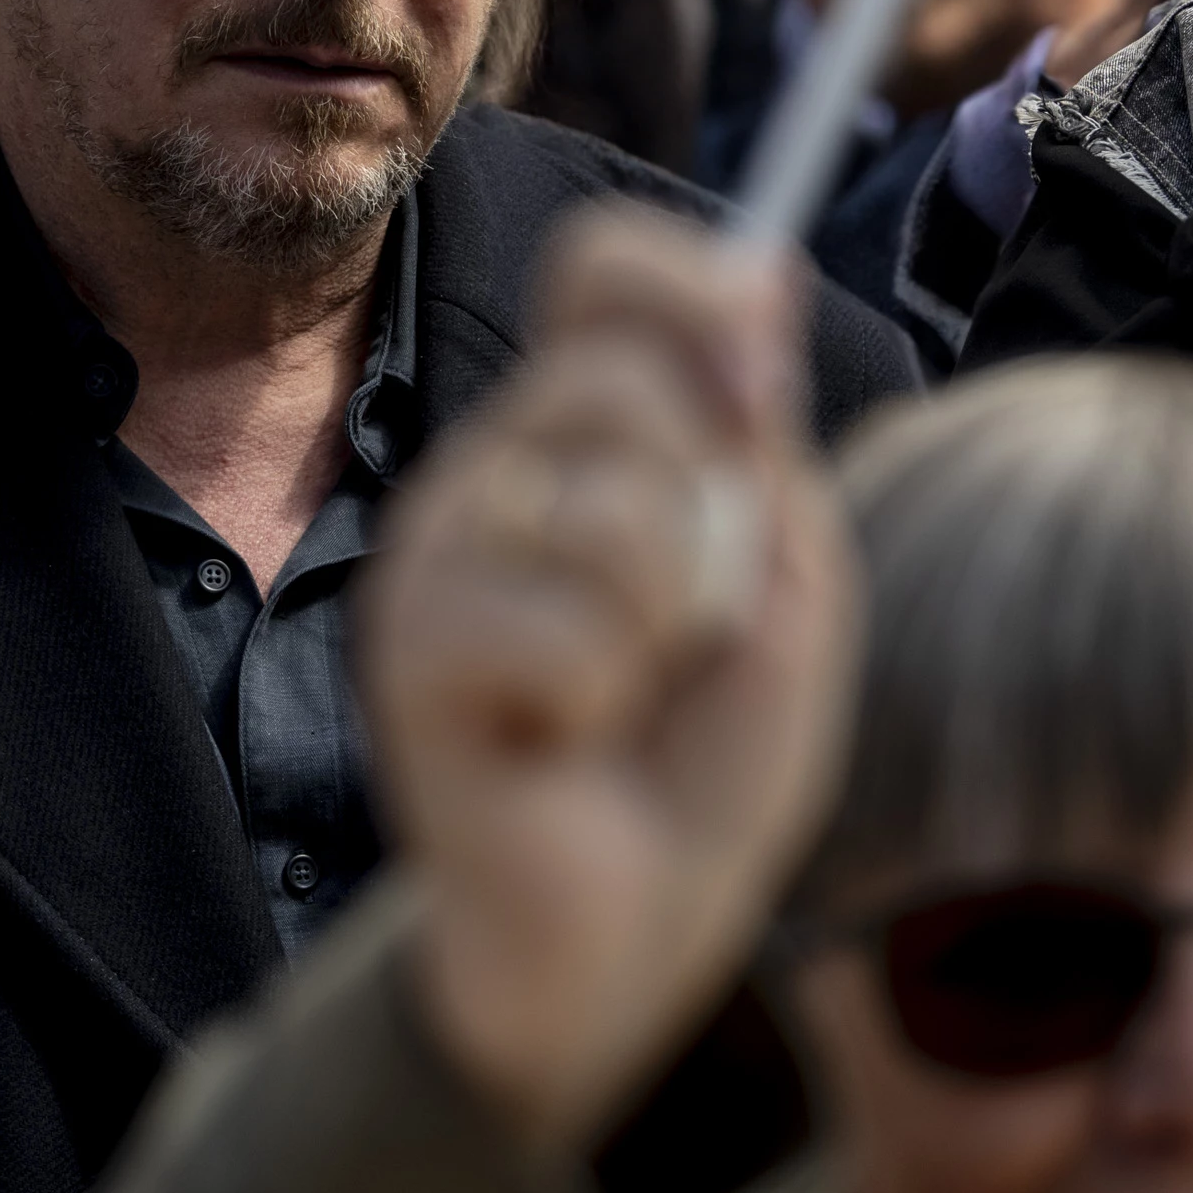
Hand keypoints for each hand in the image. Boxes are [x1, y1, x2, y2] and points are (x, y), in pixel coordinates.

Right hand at [362, 207, 859, 1156]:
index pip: (601, 267)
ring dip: (669, 626)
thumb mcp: (779, 572)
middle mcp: (493, 471)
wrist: (640, 924)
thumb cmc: (706, 751)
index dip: (691, 290)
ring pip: (610, 511)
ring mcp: (438, 560)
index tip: (763, 395)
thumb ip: (761, 432)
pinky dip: (608, 702)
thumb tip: (765, 268)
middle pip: (620, 377)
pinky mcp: (413, 660)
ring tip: (630, 696)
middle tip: (688, 623)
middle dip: (711, 511)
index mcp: (577, 434)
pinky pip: (561, 630)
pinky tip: (570, 745)